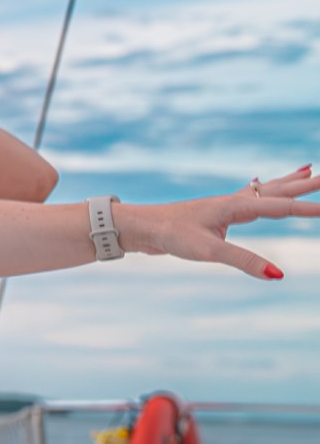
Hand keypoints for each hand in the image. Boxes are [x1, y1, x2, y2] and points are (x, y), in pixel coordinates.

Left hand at [123, 166, 318, 277]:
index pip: (280, 207)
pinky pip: (248, 195)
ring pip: (265, 190)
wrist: (141, 226)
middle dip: (305, 184)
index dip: (307, 209)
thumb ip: (244, 261)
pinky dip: (262, 188)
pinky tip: (259, 182)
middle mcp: (234, 201)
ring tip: (308, 168)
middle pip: (277, 190)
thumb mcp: (209, 251)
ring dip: (288, 181)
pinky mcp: (216, 212)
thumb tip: (278, 275)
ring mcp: (225, 205)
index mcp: (235, 206)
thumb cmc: (172, 235)